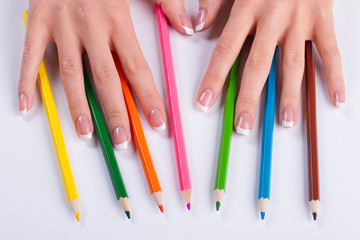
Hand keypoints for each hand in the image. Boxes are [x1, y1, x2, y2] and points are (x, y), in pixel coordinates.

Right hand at [19, 0, 169, 149]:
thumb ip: (168, 3)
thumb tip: (189, 26)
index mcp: (118, 20)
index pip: (136, 68)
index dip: (148, 97)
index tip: (156, 122)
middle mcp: (91, 27)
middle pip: (105, 78)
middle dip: (116, 112)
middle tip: (123, 141)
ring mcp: (62, 26)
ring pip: (71, 74)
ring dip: (78, 106)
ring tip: (86, 133)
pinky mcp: (39, 22)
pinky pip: (30, 56)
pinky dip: (28, 81)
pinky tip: (28, 105)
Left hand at [196, 0, 345, 132]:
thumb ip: (214, 3)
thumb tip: (197, 26)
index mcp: (247, 7)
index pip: (226, 50)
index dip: (214, 78)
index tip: (204, 102)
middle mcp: (273, 18)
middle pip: (258, 66)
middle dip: (249, 99)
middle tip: (243, 125)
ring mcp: (300, 21)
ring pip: (293, 65)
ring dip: (289, 97)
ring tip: (284, 122)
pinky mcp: (323, 20)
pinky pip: (330, 52)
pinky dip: (335, 77)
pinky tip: (336, 99)